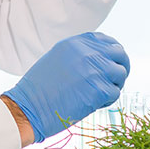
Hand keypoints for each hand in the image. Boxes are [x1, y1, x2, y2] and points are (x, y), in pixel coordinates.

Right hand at [4, 32, 129, 142]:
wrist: (29, 108)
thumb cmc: (39, 89)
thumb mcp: (57, 59)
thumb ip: (79, 55)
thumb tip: (100, 59)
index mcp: (76, 43)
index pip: (107, 40)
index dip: (113, 53)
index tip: (112, 62)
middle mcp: (88, 53)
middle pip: (119, 54)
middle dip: (121, 67)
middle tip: (115, 80)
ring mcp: (95, 70)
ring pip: (120, 74)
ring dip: (113, 85)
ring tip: (99, 94)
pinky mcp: (99, 90)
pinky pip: (115, 93)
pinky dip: (107, 100)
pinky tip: (93, 104)